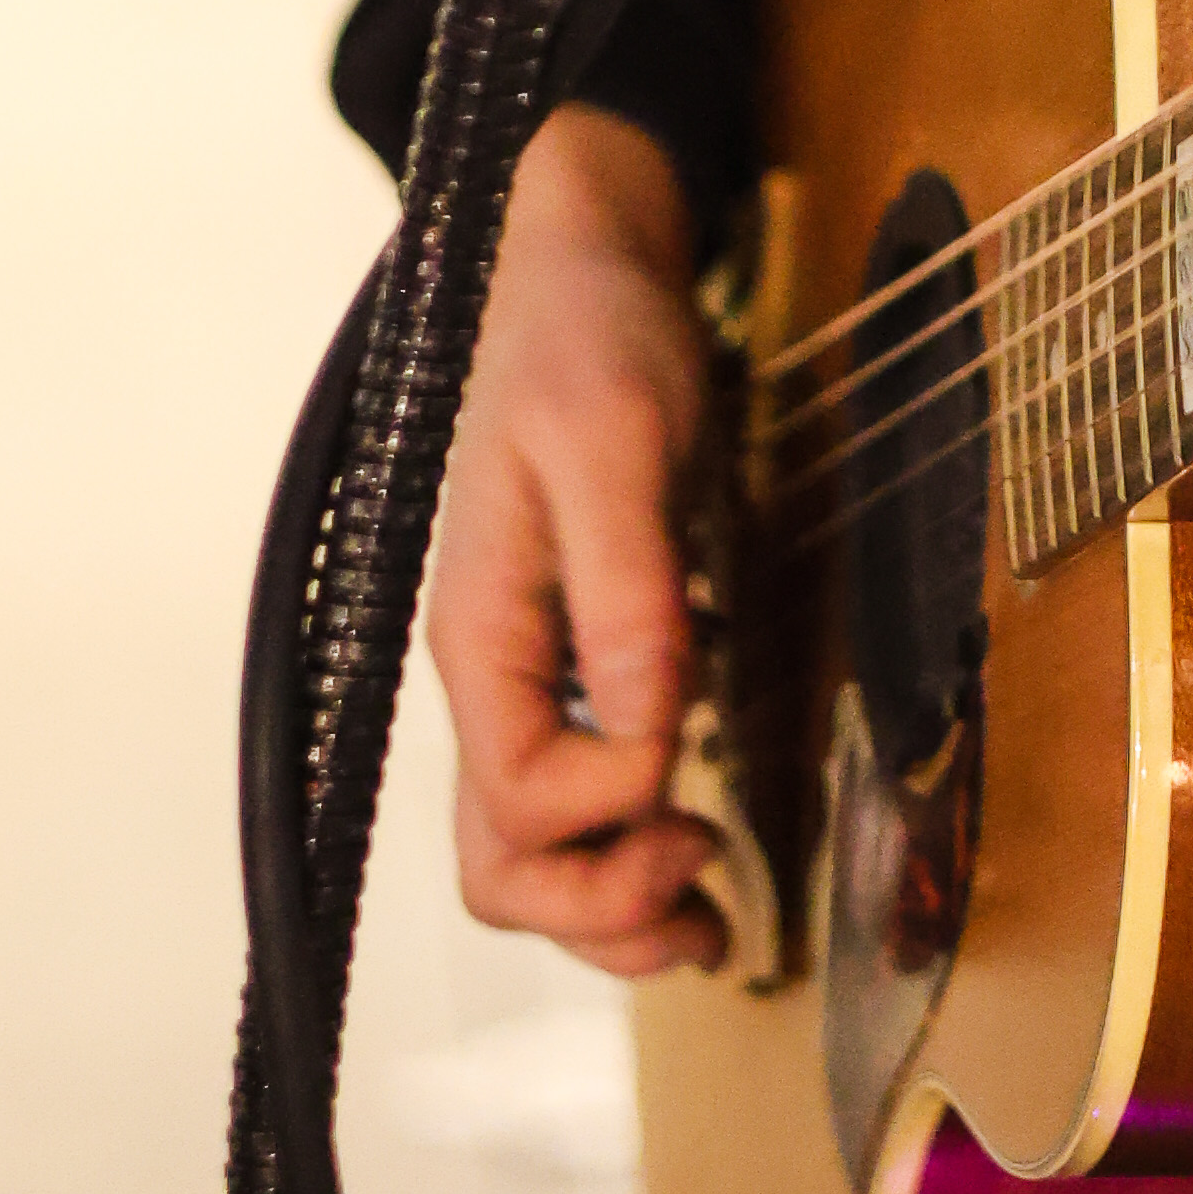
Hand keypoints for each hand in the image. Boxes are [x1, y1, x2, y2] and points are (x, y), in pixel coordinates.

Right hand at [428, 104, 723, 973]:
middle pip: (500, 861)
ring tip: (709, 920)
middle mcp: (490, 673)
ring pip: (530, 849)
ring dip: (610, 906)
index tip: (690, 751)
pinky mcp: (571, 660)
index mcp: (483, 631)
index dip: (612, 802)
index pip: (520, 792)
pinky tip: (695, 837)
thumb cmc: (590, 342)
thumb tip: (650, 722)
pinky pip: (573, 793)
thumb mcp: (618, 444)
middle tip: (705, 895)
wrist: (583, 274)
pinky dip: (625, 847)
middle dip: (595, 908)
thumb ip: (626, 586)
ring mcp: (527, 674)